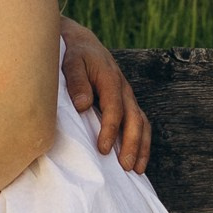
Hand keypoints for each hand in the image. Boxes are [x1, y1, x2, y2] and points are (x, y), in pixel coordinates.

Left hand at [59, 18, 150, 170]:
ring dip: (141, 146)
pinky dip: (142, 141)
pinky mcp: (126, 102)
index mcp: (110, 78)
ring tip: (136, 169)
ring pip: (141, 122)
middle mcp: (123, 88)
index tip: (102, 149)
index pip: (114, 107)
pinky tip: (138, 160)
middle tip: (124, 166)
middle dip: (131, 143)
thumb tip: (83, 105)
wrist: (81, 43)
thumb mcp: (71, 62)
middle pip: (134, 118)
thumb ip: (76, 82)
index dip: (110, 129)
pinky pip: (140, 123)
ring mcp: (127, 96)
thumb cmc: (73, 55)